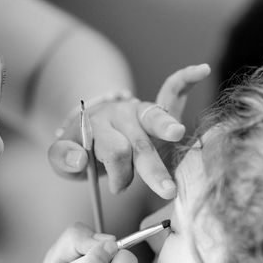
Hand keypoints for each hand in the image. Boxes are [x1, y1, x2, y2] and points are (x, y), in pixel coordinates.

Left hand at [48, 63, 210, 198]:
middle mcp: (119, 115)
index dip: (119, 174)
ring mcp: (138, 110)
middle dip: (153, 169)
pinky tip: (200, 70)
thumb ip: (63, 160)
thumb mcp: (62, 158)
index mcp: (96, 127)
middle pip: (138, 143)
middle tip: (167, 192)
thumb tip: (78, 159)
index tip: (117, 188)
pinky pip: (171, 89)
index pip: (115, 151)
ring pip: (154, 118)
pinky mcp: (153, 108)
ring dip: (166, 127)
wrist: (88, 128)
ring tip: (177, 133)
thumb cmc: (80, 149)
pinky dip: (185, 79)